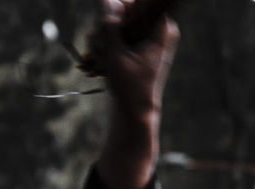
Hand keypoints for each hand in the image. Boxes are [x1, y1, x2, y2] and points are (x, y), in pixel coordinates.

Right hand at [95, 0, 180, 188]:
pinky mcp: (139, 44)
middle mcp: (159, 30)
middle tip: (97, 46)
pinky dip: (106, 45)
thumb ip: (111, 27)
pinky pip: (119, 34)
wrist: (135, 111)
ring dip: (103, 38)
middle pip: (127, 11)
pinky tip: (92, 60)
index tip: (108, 26)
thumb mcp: (115, 56)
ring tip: (93, 58)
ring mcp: (149, 37)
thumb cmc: (129, 88)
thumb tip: (109, 0)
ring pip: (119, 23)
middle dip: (107, 27)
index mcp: (162, 30)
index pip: (139, 4)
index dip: (120, 11)